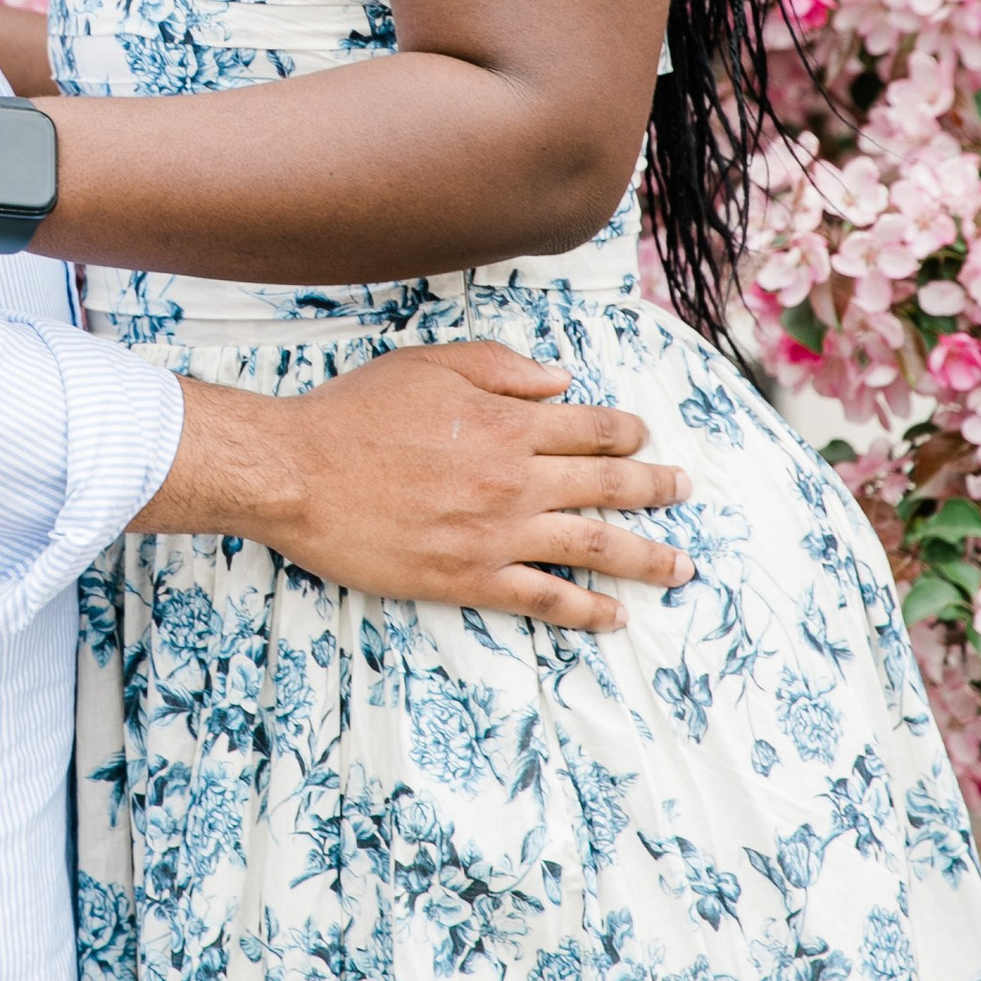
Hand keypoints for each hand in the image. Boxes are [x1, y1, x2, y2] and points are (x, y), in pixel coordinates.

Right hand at [152, 341, 689, 630]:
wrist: (296, 473)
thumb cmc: (352, 413)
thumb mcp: (427, 364)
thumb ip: (499, 368)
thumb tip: (561, 382)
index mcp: (507, 421)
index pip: (592, 427)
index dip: (627, 432)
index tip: (643, 439)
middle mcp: (515, 478)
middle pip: (609, 484)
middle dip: (656, 488)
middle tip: (683, 492)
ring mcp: (496, 533)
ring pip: (594, 545)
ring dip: (646, 556)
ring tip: (679, 567)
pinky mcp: (469, 577)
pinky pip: (545, 598)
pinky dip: (586, 610)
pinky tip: (613, 616)